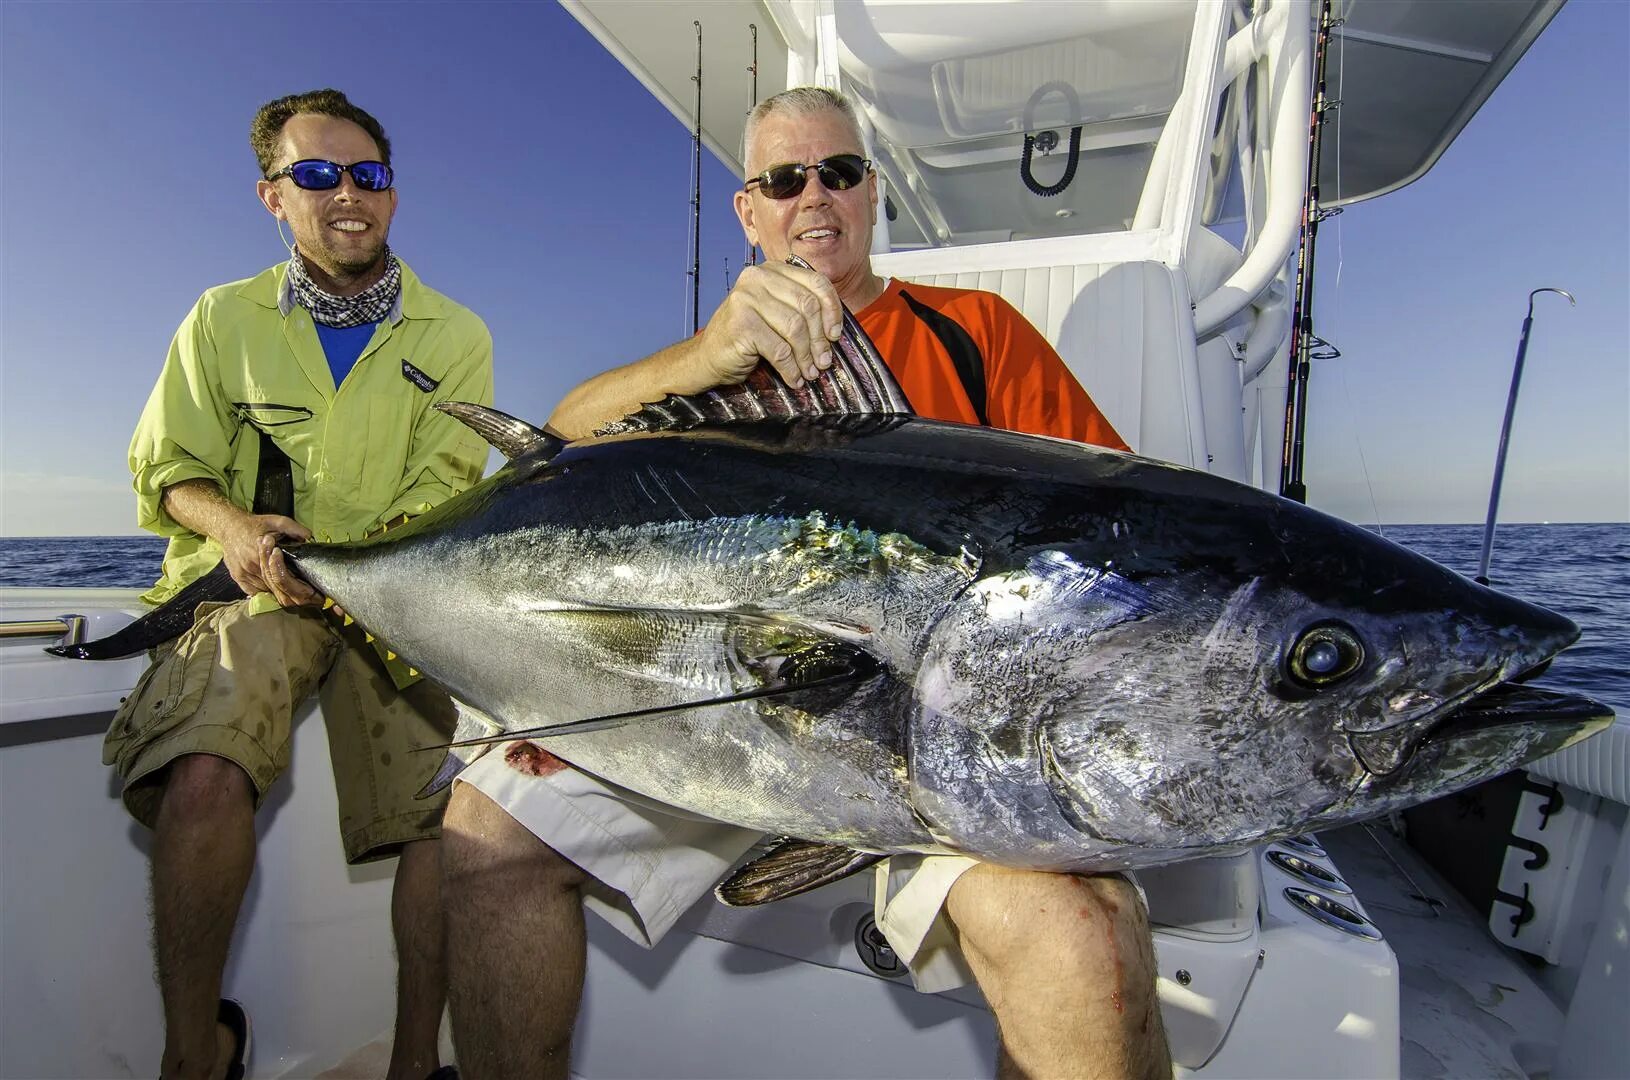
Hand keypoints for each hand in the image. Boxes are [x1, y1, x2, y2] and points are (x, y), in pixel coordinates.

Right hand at [217, 514, 314, 606]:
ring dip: (276, 590)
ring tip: (288, 588)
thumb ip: (293, 528)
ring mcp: (243, 574)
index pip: (280, 576)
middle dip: (287, 588)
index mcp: (260, 554)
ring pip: (264, 590)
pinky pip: (253, 591)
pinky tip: (272, 587)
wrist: (229, 526)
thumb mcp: (276, 521)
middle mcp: (251, 567)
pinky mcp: (237, 577)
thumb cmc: (253, 524)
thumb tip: (308, 536)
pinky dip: (264, 591)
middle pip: (273, 586)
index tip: (303, 580)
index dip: (293, 580)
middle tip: (300, 587)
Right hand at [691, 262, 843, 388]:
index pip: (816, 281)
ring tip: (810, 372)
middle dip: (820, 339)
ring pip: (795, 328)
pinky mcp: (741, 324)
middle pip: (807, 305)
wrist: (707, 357)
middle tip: (824, 361)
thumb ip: (800, 308)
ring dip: (806, 356)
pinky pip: (779, 350)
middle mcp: (757, 278)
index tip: (835, 334)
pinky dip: (791, 369)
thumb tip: (835, 328)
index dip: (832, 309)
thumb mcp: (776, 313)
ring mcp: (746, 299)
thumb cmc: (746, 337)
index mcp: (771, 270)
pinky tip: (794, 379)